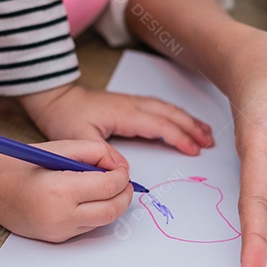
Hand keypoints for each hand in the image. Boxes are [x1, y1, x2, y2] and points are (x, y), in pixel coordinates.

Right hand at [0, 140, 133, 242]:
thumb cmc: (20, 163)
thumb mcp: (59, 147)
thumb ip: (95, 152)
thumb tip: (120, 166)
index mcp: (60, 191)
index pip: (109, 187)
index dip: (122, 175)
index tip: (121, 167)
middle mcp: (60, 217)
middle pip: (113, 210)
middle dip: (125, 194)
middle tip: (123, 180)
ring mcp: (58, 232)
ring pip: (103, 222)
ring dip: (112, 204)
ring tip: (106, 186)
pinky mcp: (56, 239)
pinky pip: (88, 227)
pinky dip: (96, 212)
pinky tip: (88, 198)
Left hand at [18, 84, 213, 155]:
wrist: (56, 97)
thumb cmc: (65, 116)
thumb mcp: (79, 139)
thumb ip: (102, 154)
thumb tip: (124, 169)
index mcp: (125, 113)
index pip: (160, 125)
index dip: (180, 138)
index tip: (194, 150)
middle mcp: (133, 104)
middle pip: (171, 115)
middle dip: (193, 128)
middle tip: (210, 142)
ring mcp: (133, 101)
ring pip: (168, 109)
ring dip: (188, 120)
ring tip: (205, 132)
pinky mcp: (130, 103)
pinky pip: (160, 107)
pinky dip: (176, 115)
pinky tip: (183, 120)